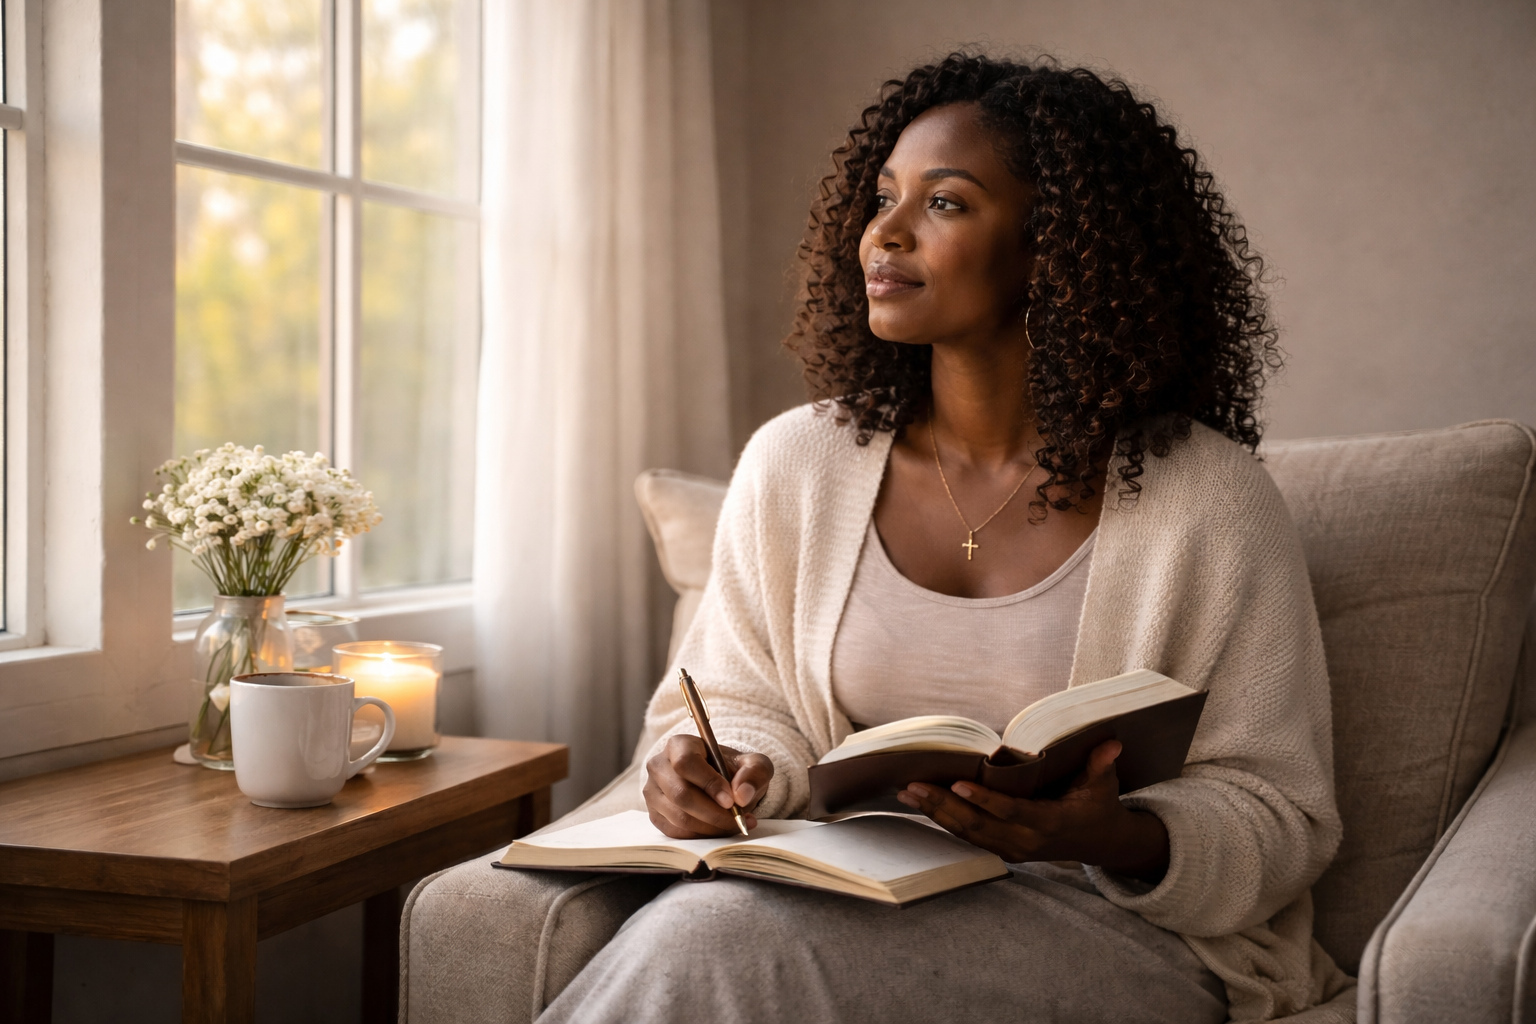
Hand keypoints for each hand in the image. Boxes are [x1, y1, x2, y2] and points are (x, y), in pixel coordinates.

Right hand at [644, 734, 773, 838]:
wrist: (722, 785)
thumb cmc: (734, 770)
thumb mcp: (754, 765)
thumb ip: (754, 774)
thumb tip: (742, 795)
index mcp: (679, 745)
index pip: (686, 763)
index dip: (708, 783)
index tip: (731, 801)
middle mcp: (659, 766)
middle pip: (680, 794)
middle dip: (712, 812)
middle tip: (737, 819)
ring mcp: (652, 792)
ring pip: (678, 817)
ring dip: (710, 826)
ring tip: (733, 824)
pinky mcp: (655, 815)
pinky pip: (676, 832)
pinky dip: (701, 835)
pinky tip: (718, 829)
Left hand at [896, 740, 1169, 881]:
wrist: (1100, 843)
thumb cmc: (1098, 806)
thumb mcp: (1104, 786)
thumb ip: (1101, 765)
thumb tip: (1111, 744)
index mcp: (1049, 824)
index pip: (1012, 813)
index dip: (985, 801)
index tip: (959, 783)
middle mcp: (1026, 842)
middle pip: (978, 826)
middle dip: (943, 805)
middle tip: (913, 785)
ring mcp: (1012, 849)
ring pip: (968, 833)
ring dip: (936, 812)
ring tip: (907, 791)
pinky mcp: (1002, 849)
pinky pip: (969, 836)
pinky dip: (944, 820)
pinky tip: (922, 803)